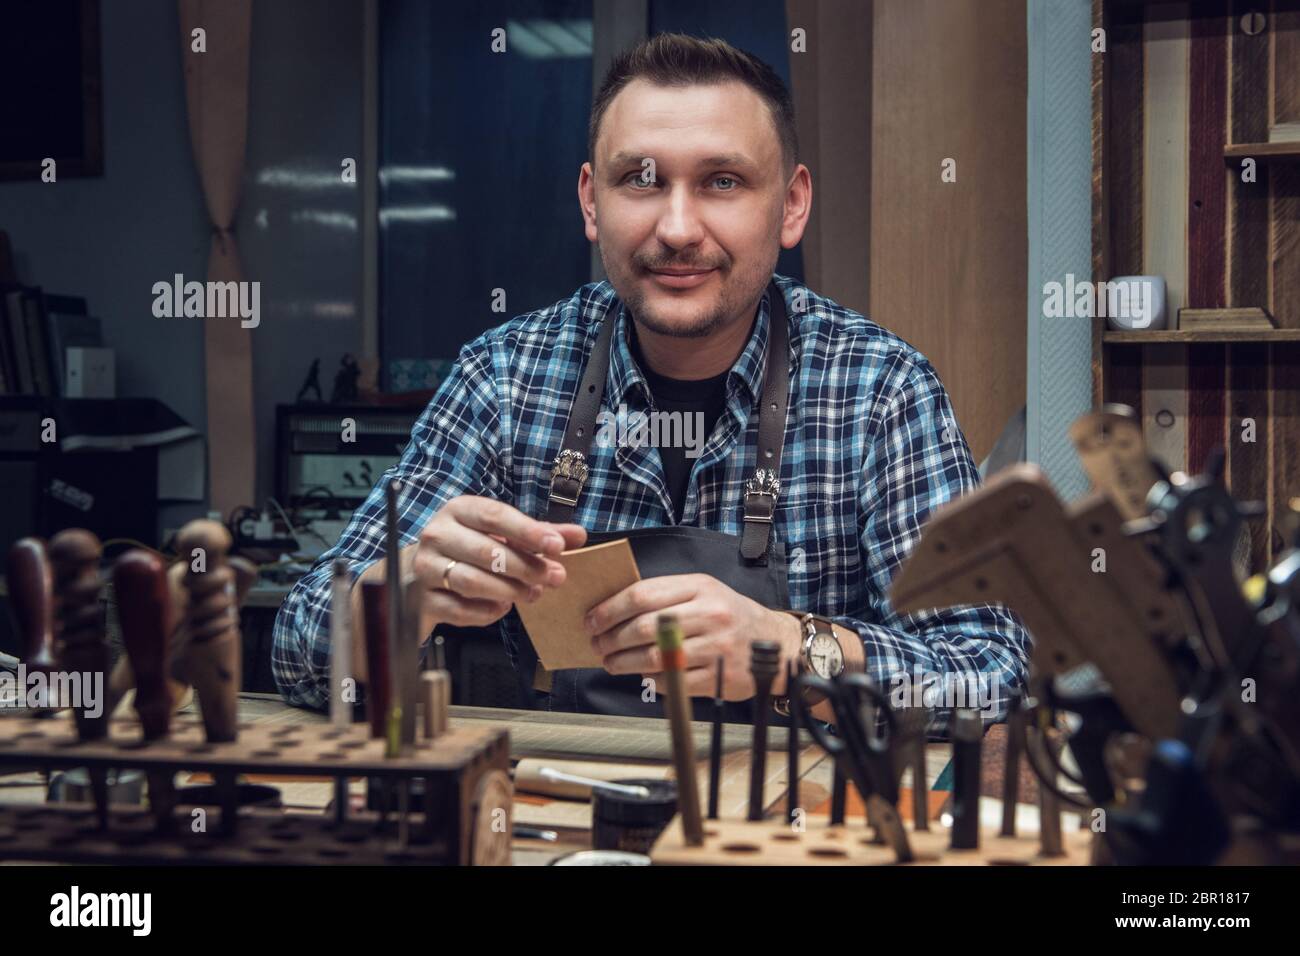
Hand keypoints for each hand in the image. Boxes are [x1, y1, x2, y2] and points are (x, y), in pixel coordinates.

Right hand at [410, 496, 585, 627]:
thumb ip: (538, 534)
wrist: (413, 575)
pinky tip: (503, 608)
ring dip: (508, 590)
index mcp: (459, 511)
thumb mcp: (499, 534)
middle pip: (486, 552)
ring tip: (532, 594)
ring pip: (471, 581)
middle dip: (526, 567)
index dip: (528, 531)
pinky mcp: (421, 599)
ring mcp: (426, 567)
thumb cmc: (466, 549)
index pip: (495, 516)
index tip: (557, 546)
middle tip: (554, 578)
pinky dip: (486, 612)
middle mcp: (438, 534)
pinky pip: (458, 610)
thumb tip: (579, 535)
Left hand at [585, 573, 801, 700]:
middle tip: (597, 644)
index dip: (610, 609)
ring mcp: (714, 646)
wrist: (774, 644)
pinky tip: (641, 675)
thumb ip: (665, 596)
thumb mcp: (703, 592)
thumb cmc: (729, 615)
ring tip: (610, 662)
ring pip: (655, 656)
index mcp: (699, 587)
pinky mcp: (717, 676)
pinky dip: (650, 680)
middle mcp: (708, 614)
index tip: (592, 619)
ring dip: (623, 662)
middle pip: (644, 627)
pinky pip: (672, 681)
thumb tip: (615, 610)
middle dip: (612, 638)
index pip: (642, 594)